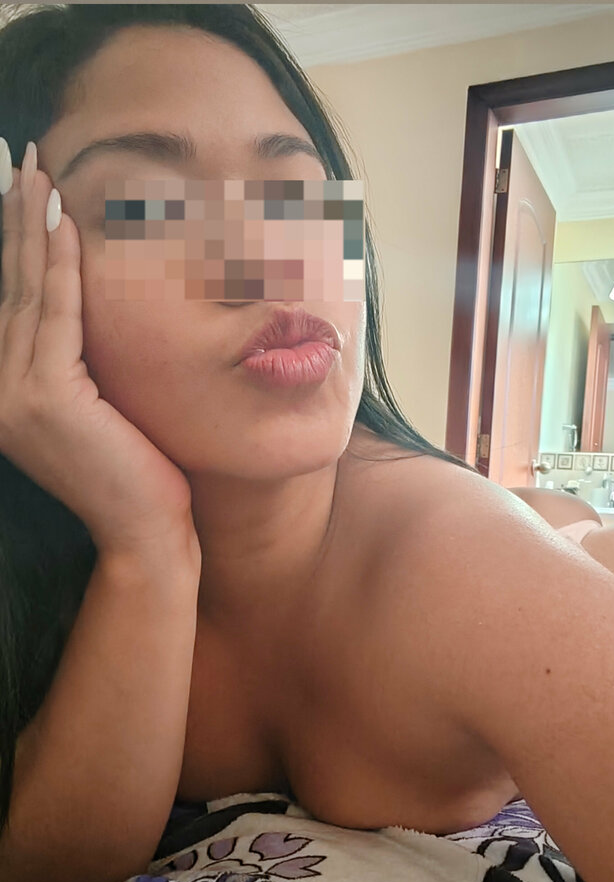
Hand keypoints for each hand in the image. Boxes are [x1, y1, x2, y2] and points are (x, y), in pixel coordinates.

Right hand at [0, 141, 200, 562]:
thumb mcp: (104, 406)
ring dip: (32, 227)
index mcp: (8, 390)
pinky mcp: (44, 398)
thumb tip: (93, 308)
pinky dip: (61, 267)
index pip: (15, 302)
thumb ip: (84, 360)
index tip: (27, 192)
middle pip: (10, 286)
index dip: (18, 244)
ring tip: (37, 174)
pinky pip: (57, 315)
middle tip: (22, 161)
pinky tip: (67, 224)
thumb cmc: (139, 473)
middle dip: (16, 220)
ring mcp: (12, 395)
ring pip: (26, 292)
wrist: (146, 533)